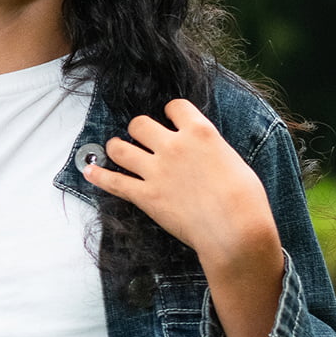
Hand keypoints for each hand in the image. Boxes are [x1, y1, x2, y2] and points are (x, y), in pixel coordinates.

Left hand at [82, 99, 284, 336]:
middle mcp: (173, 145)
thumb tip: (204, 153)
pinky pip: (113, 181)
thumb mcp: (234, 161)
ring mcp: (156, 171)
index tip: (171, 121)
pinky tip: (90, 172)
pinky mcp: (146, 196)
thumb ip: (211, 151)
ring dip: (118, 148)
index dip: (171, 113)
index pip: (175, 106)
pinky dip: (99, 176)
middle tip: (143, 140)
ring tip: (118, 151)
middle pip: (140, 123)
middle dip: (140, 130)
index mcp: (199, 131)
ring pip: (120, 147)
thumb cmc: (246, 199)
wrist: (236, 229)